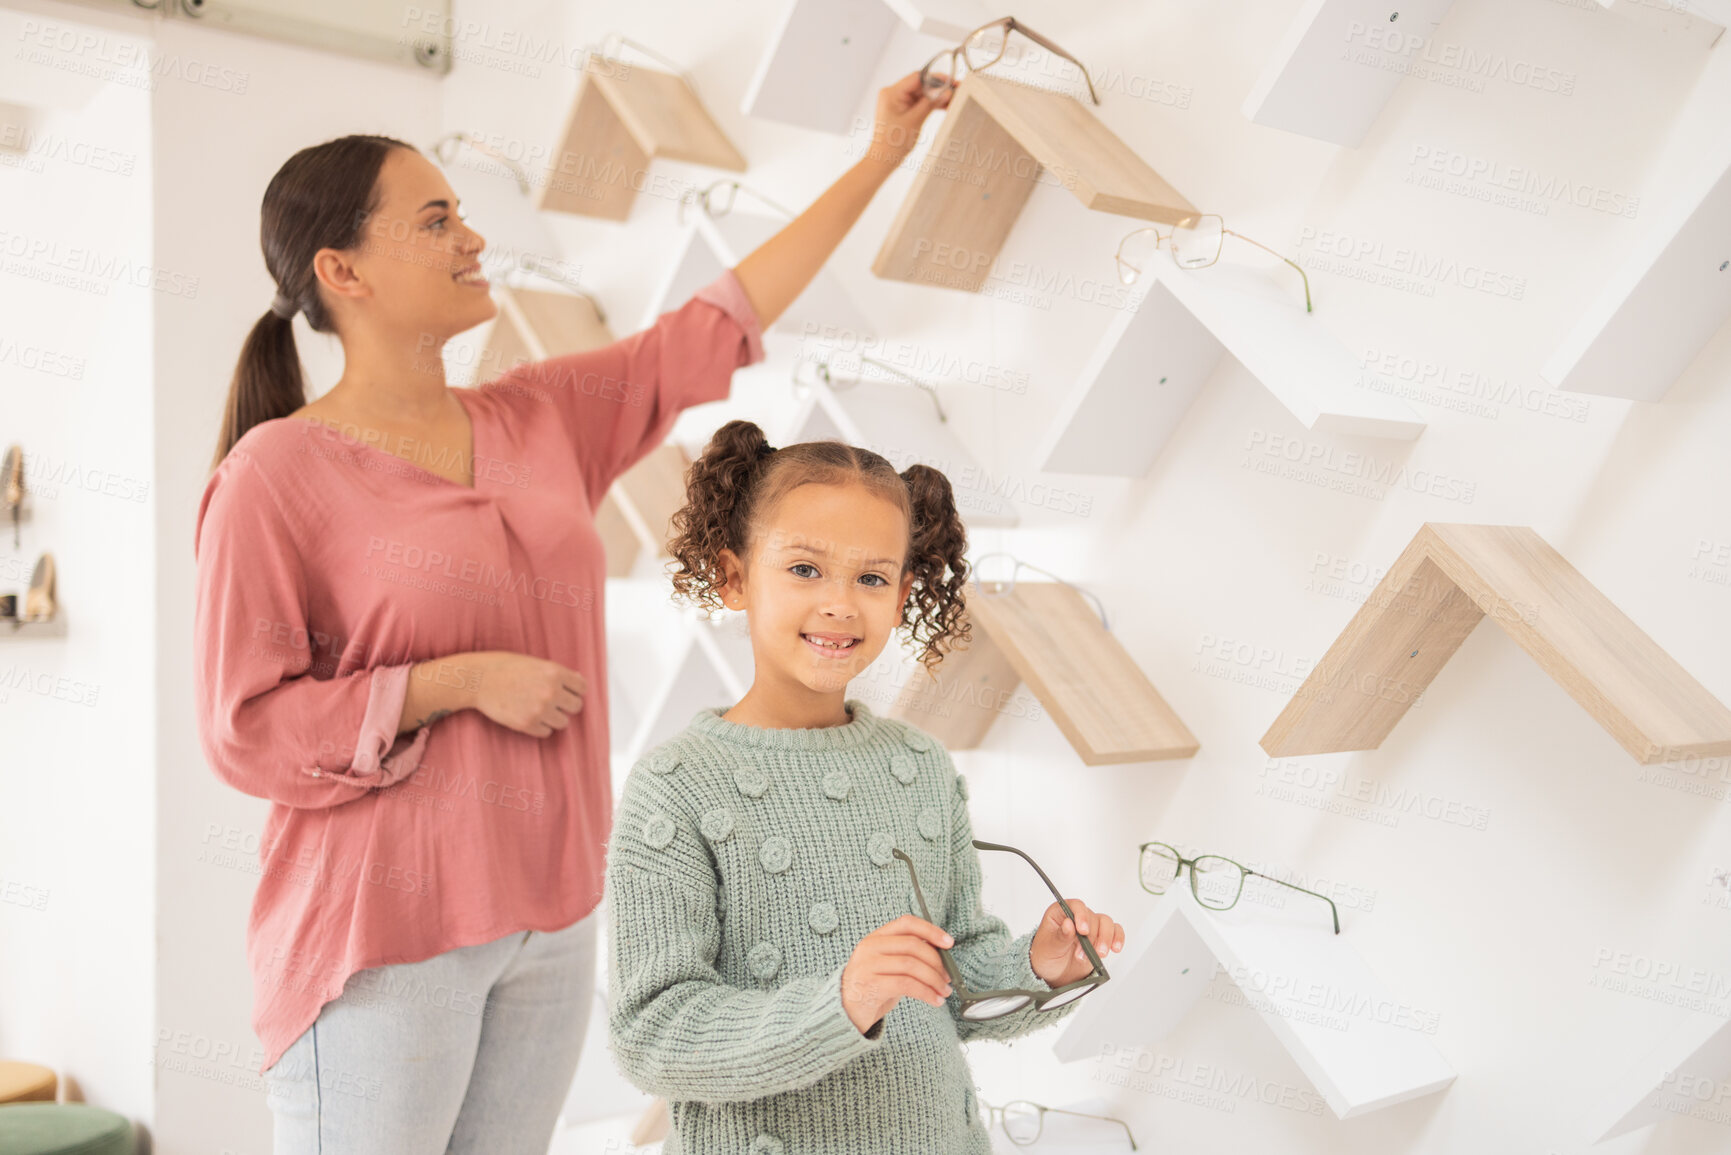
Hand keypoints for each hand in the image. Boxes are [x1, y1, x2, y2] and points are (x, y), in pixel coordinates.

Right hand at [464, 650, 586, 737]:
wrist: (478, 680)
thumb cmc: (505, 667)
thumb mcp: (535, 663)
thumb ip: (557, 673)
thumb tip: (579, 682)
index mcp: (555, 672)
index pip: (582, 687)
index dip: (574, 689)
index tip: (565, 690)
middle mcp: (551, 692)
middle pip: (576, 706)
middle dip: (566, 704)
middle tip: (552, 701)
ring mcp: (540, 710)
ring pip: (563, 722)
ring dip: (554, 717)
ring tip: (539, 709)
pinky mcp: (527, 724)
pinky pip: (546, 732)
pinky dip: (540, 726)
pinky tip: (528, 715)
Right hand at [840, 914, 954, 1034]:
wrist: (845, 1011)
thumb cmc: (872, 987)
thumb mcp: (887, 964)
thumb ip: (907, 954)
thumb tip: (941, 953)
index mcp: (876, 938)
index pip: (906, 923)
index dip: (931, 930)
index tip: (949, 943)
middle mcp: (870, 947)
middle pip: (913, 945)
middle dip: (937, 962)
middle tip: (948, 978)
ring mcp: (868, 965)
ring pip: (912, 965)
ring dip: (934, 980)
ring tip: (944, 992)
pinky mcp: (871, 985)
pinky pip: (907, 985)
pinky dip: (926, 993)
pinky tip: (935, 1000)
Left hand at [866, 71, 951, 166]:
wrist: (883, 158)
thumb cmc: (893, 143)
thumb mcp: (915, 121)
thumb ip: (930, 104)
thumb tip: (946, 92)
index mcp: (892, 93)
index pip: (917, 77)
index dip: (936, 78)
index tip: (950, 82)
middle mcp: (893, 93)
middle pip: (920, 84)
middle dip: (939, 88)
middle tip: (956, 90)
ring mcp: (897, 101)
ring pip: (922, 93)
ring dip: (936, 97)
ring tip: (953, 99)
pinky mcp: (902, 108)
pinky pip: (919, 102)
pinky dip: (930, 104)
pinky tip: (944, 105)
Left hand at [1029, 900, 1123, 988]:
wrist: (1054, 973)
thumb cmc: (1046, 956)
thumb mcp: (1048, 948)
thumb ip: (1060, 937)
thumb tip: (1068, 924)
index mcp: (1060, 913)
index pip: (1075, 906)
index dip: (1081, 916)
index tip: (1083, 931)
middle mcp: (1077, 917)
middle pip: (1093, 917)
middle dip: (1091, 937)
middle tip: (1083, 954)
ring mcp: (1090, 927)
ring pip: (1106, 923)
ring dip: (1105, 939)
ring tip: (1099, 954)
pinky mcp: (1101, 937)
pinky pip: (1115, 932)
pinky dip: (1117, 939)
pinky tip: (1115, 948)